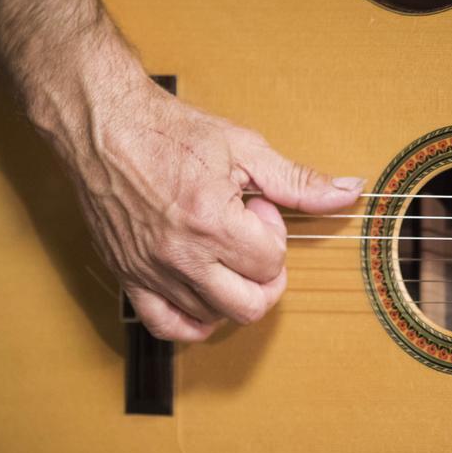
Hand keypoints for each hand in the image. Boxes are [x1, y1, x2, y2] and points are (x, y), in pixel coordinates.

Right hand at [53, 77, 362, 340]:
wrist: (103, 126)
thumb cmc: (168, 131)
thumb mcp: (243, 147)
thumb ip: (296, 179)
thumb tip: (348, 191)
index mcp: (212, 221)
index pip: (270, 263)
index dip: (273, 235)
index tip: (256, 208)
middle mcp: (181, 255)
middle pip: (249, 305)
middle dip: (265, 277)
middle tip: (253, 243)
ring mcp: (152, 271)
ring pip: (213, 317)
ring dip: (231, 291)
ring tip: (220, 251)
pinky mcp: (128, 276)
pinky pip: (166, 326)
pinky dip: (193, 322)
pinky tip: (204, 295)